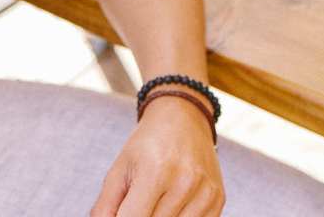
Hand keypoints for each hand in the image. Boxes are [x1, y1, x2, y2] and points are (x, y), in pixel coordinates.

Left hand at [90, 94, 223, 216]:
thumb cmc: (147, 144)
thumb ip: (105, 207)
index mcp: (155, 173)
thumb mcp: (118, 170)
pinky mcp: (218, 199)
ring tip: (156, 202)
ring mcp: (205, 192)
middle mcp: (185, 183)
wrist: (184, 117)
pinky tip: (173, 205)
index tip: (122, 213)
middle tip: (139, 202)